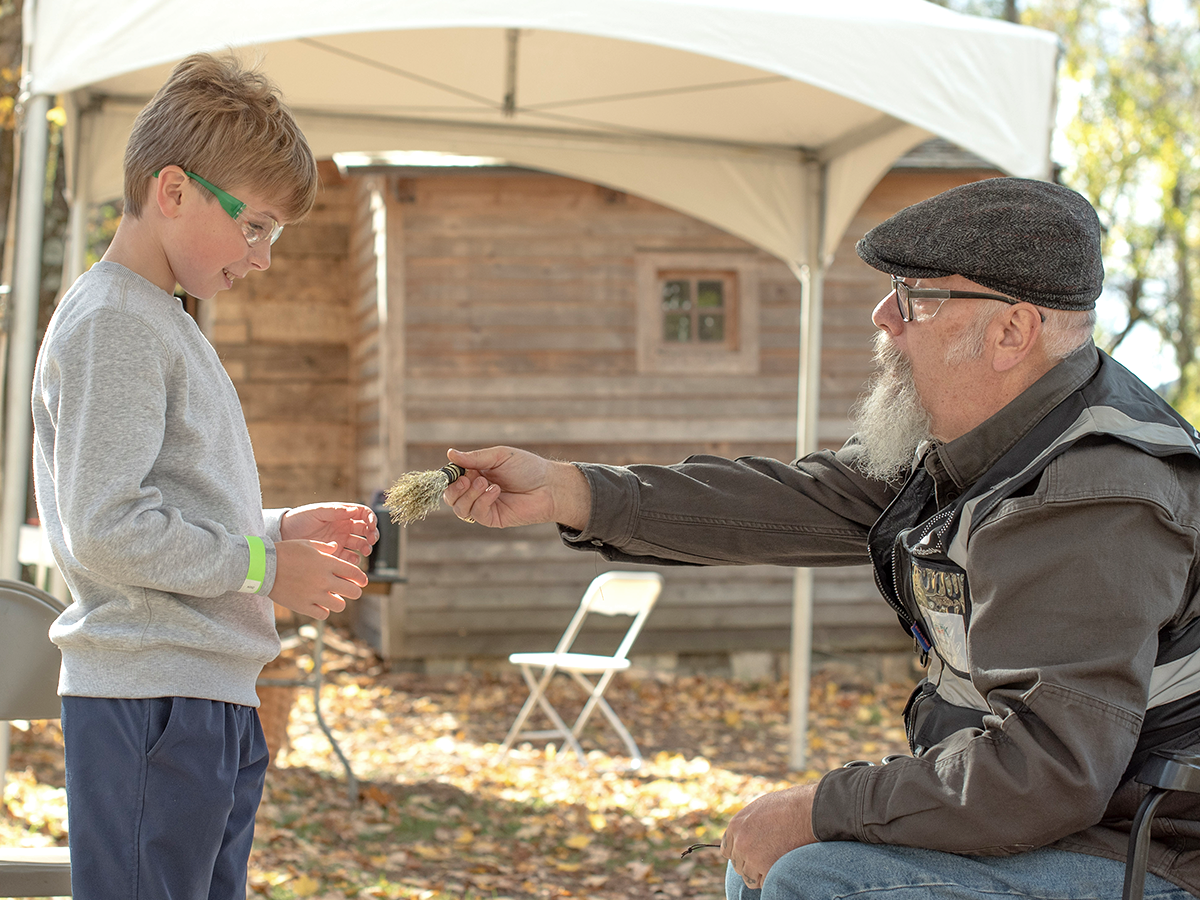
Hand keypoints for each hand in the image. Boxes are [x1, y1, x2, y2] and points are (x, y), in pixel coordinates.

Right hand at [270, 540, 368, 618]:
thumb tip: (336, 547)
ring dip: (339, 602)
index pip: (354, 573)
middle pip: (353, 591)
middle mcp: (324, 580)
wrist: (263, 566)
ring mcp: (314, 594)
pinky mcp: (303, 606)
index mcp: (327, 563)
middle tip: (351, 591)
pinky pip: (323, 614)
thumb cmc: (285, 552)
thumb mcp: (306, 544)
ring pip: (340, 605)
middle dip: (355, 591)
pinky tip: (320, 605)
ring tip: (334, 598)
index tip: (362, 581)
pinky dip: (323, 610)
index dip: (361, 578)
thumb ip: (324, 547)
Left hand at [280, 502, 378, 563]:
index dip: (371, 519)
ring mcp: (341, 542)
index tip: (371, 525)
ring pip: (361, 545)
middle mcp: (344, 528)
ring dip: (366, 547)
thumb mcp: (317, 512)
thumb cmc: (299, 519)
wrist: (284, 535)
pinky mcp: (335, 555)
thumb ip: (334, 511)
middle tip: (371, 540)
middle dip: (372, 535)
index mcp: (342, 515)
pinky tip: (353, 561)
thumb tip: (353, 510)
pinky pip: (349, 559)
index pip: (364, 514)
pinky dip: (354, 561)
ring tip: (364, 551)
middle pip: (366, 530)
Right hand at [443, 447, 590, 529]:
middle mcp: (476, 491)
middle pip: (450, 497)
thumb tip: (450, 453)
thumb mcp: (499, 456)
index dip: (448, 477)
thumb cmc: (527, 467)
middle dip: (454, 489)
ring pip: (460, 508)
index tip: (454, 471)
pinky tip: (496, 490)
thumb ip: (474, 458)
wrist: (549, 485)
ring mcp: (484, 506)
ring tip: (485, 482)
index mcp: (475, 473)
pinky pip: (477, 514)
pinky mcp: (493, 519)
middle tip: (467, 479)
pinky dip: (482, 501)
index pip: (452, 478)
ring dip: (469, 494)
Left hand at [721, 783, 817, 890]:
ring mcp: (752, 857)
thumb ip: (748, 825)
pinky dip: (770, 878)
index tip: (750, 853)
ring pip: (748, 877)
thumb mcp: (760, 809)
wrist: (809, 811)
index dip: (739, 853)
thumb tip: (743, 837)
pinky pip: (763, 883)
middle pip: (737, 865)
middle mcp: (740, 842)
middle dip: (750, 864)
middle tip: (767, 857)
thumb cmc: (789, 806)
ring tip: (775, 861)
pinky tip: (781, 866)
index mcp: (736, 825)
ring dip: (759, 873)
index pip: (727, 850)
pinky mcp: (767, 868)